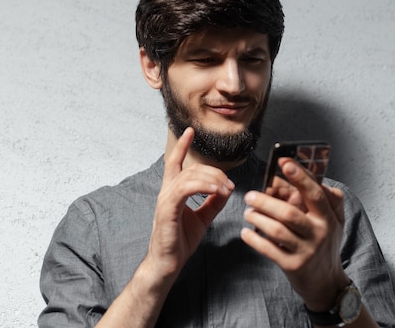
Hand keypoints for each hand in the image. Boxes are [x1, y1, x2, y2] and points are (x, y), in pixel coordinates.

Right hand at [146, 127, 234, 277]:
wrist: (168, 264)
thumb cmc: (180, 242)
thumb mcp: (203, 218)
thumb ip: (213, 202)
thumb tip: (226, 188)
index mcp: (173, 192)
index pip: (174, 162)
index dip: (182, 146)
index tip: (190, 131)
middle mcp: (166, 192)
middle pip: (191, 169)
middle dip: (214, 172)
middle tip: (229, 184)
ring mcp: (165, 200)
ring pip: (189, 176)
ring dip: (212, 179)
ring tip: (226, 189)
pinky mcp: (167, 210)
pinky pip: (185, 189)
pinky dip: (203, 186)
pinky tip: (217, 190)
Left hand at [241, 157, 347, 310]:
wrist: (326, 282)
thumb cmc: (326, 244)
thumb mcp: (334, 220)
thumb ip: (326, 198)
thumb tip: (306, 175)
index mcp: (328, 217)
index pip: (314, 192)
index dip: (299, 176)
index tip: (284, 162)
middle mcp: (319, 233)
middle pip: (289, 212)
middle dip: (266, 201)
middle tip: (249, 195)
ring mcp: (306, 251)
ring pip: (277, 230)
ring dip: (258, 219)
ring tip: (248, 212)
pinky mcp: (293, 266)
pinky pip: (270, 249)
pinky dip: (255, 239)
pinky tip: (246, 232)